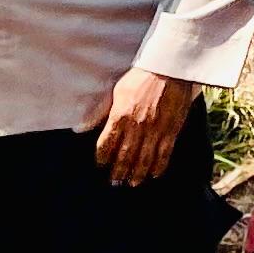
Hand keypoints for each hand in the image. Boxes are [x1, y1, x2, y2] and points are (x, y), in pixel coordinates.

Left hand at [92, 69, 195, 186]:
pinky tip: (155, 174)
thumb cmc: (141, 77)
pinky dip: (159, 165)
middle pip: (125, 155)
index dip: (102, 157)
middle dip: (119, 171)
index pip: (107, 144)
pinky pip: (165, 152)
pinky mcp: (171, 129)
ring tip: (132, 183)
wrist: (170, 68)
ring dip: (137, 173)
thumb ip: (100, 112)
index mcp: (120, 115)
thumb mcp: (116, 91)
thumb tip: (81, 128)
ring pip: (144, 158)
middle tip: (115, 182)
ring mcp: (156, 129)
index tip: (101, 165)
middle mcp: (137, 125)